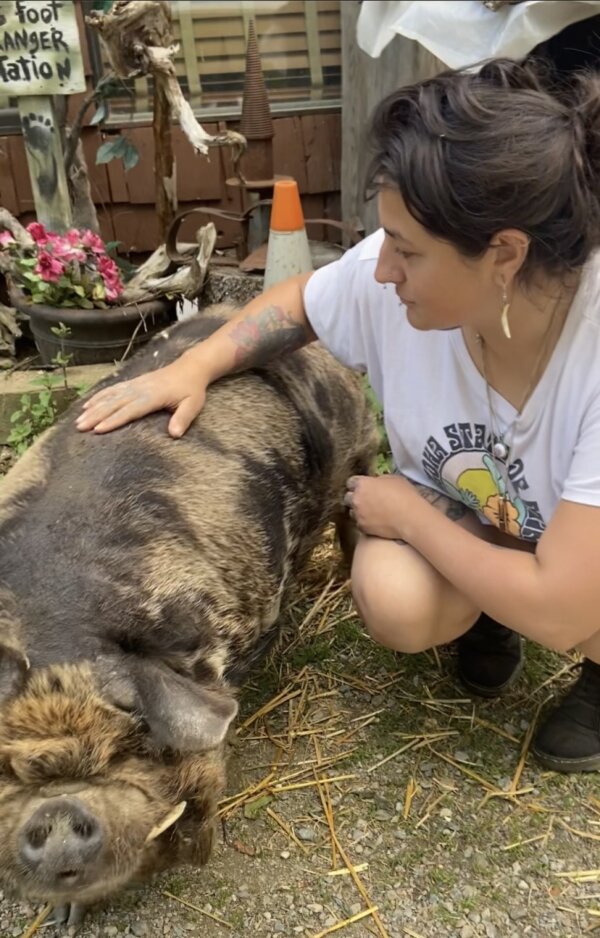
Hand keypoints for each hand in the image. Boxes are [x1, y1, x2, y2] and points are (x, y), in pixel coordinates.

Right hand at [75, 353, 208, 437]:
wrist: (190, 368)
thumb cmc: (192, 389)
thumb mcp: (193, 404)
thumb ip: (183, 418)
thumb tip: (174, 434)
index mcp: (153, 396)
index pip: (131, 410)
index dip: (114, 420)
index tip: (99, 429)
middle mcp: (141, 389)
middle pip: (115, 403)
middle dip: (96, 415)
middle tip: (80, 427)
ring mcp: (135, 384)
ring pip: (110, 396)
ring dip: (94, 407)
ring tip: (79, 419)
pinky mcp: (133, 382)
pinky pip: (113, 389)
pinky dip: (99, 396)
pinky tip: (88, 404)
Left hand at [343, 474, 421, 539]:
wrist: (410, 518)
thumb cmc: (405, 495)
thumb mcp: (394, 479)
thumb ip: (380, 479)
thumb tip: (376, 482)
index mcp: (363, 484)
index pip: (351, 482)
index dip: (358, 485)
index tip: (364, 487)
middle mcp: (356, 499)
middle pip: (347, 497)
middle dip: (355, 498)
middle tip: (366, 500)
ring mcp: (358, 514)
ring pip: (352, 512)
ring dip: (358, 511)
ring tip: (371, 513)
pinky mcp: (362, 528)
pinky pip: (359, 524)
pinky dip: (365, 523)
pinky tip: (375, 522)